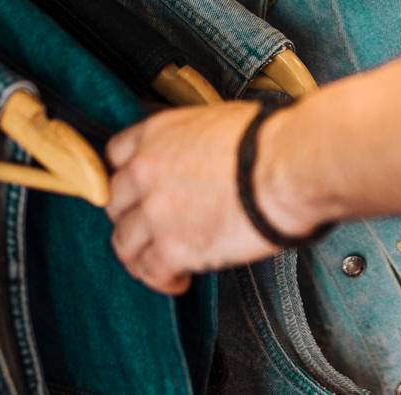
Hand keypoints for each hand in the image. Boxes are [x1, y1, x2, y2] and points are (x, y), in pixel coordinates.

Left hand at [105, 102, 315, 294]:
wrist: (285, 167)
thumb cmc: (268, 141)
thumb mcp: (218, 121)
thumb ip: (193, 141)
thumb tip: (205, 154)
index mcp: (156, 134)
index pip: (115, 155)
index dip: (128, 176)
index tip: (139, 190)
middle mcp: (145, 171)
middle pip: (114, 202)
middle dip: (131, 217)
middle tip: (151, 229)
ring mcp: (154, 211)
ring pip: (124, 243)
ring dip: (141, 255)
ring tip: (160, 263)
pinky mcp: (171, 248)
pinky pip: (150, 271)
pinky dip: (162, 280)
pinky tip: (179, 280)